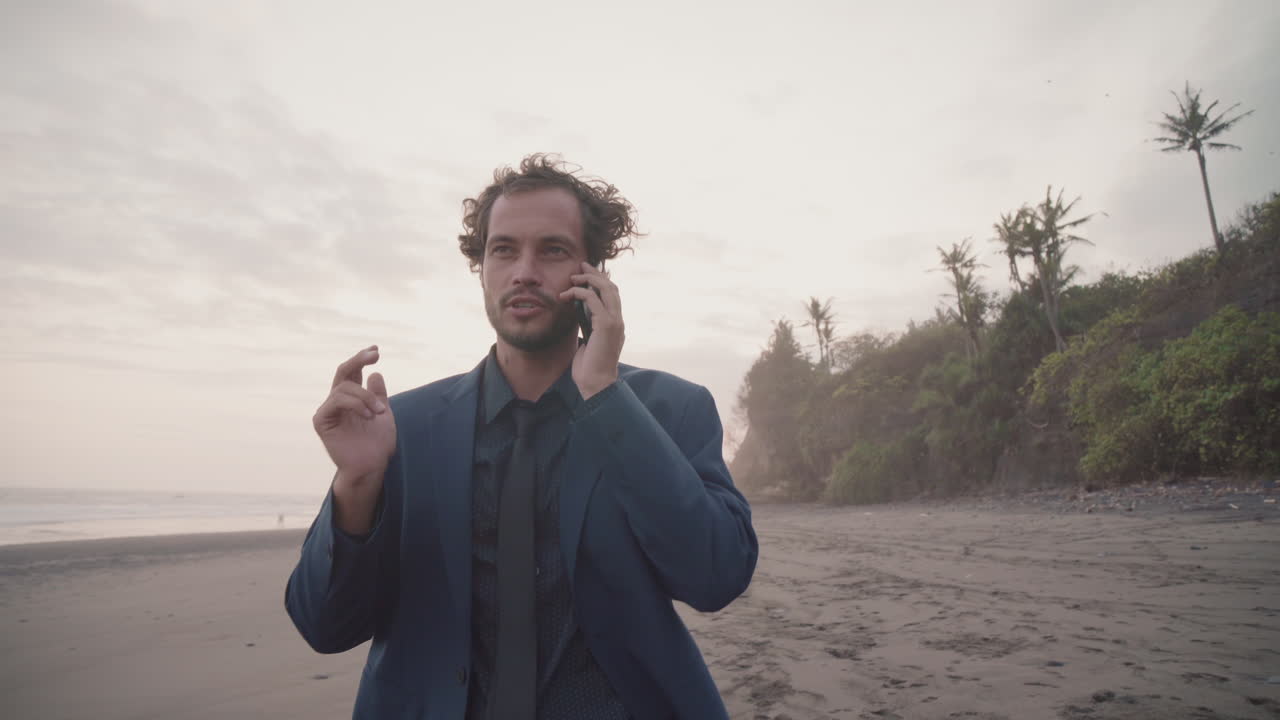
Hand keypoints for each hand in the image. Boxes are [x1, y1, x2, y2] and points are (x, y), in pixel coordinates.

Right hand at [313, 346, 396, 501]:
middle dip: (358, 360)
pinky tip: (368, 416)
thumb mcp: (383, 414)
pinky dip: (355, 405)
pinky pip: (336, 401)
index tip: (376, 350)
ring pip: (344, 388)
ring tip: (379, 413)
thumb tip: (375, 374)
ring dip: (366, 397)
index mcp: (352, 398)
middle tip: (375, 354)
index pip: (353, 372)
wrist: (371, 466)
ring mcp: (328, 410)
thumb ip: (378, 395)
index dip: (361, 359)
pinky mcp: (321, 421)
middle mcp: (337, 401)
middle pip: (343, 371)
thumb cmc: (377, 444)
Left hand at [560, 262, 623, 399]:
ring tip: (573, 278)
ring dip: (588, 279)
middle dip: (595, 274)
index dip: (600, 281)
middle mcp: (618, 320)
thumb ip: (588, 328)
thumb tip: (578, 317)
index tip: (586, 274)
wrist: (596, 384)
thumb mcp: (588, 343)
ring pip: (606, 289)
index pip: (612, 295)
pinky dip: (580, 293)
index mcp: (615, 324)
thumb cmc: (589, 368)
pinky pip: (593, 300)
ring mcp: (615, 322)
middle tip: (581, 266)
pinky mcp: (606, 325)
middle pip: (611, 287)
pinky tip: (568, 295)